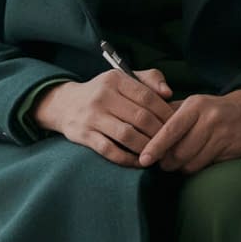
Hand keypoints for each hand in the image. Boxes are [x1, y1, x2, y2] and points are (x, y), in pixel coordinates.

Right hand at [33, 69, 173, 164]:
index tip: (175, 124)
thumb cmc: (103, 92)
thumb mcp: (123, 79)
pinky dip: (127, 159)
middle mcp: (102, 96)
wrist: (65, 104)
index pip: (147, 97)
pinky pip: (110, 150)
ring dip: (146, 147)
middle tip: (170, 143)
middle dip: (159, 133)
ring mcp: (91, 116)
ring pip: (127, 135)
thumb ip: (149, 80)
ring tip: (157, 153)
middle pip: (140, 117)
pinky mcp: (83, 135)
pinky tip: (138, 162)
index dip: (165, 113)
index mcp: (115, 79)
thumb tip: (168, 94)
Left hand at [139, 89, 240, 173]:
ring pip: (193, 163)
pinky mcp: (234, 150)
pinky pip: (208, 166)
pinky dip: (197, 167)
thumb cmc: (210, 109)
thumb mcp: (190, 104)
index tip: (143, 159)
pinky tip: (195, 161)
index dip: (155, 146)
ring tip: (178, 163)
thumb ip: (167, 115)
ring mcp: (224, 136)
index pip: (171, 130)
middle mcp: (211, 119)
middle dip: (167, 162)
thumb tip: (141, 130)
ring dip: (181, 168)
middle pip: (180, 152)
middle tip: (162, 163)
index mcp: (195, 106)